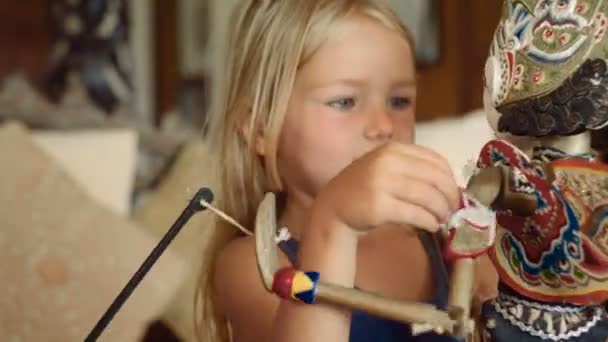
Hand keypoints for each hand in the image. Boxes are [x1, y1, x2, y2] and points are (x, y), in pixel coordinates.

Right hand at [315, 142, 460, 232]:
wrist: (334, 207)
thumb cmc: (365, 188)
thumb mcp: (386, 167)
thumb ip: (412, 169)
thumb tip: (450, 186)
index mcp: (393, 149)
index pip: (435, 160)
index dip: (450, 178)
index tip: (454, 193)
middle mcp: (388, 162)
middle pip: (435, 179)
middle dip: (449, 196)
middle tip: (452, 209)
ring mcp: (382, 184)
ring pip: (428, 197)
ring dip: (441, 211)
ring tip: (442, 219)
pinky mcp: (380, 206)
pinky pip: (416, 214)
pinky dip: (429, 222)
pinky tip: (431, 226)